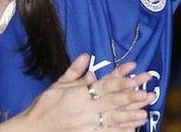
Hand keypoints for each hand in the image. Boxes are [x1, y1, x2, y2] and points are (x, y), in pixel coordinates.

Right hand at [1, 55, 152, 131]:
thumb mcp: (57, 85)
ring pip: (112, 119)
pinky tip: (131, 129)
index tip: (137, 74)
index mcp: (78, 94)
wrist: (32, 130)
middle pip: (113, 101)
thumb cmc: (44, 106)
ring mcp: (86, 124)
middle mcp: (84, 109)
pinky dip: (119, 131)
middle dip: (132, 97)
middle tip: (149, 93)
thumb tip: (86, 55)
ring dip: (130, 116)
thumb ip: (74, 71)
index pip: (105, 85)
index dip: (123, 79)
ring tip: (145, 113)